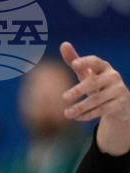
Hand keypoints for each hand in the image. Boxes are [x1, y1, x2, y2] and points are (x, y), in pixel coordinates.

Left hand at [61, 41, 129, 155]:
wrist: (119, 101)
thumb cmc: (97, 83)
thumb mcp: (87, 73)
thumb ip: (75, 61)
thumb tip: (63, 44)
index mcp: (103, 67)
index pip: (95, 62)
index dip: (86, 62)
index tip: (75, 63)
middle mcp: (113, 76)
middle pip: (94, 83)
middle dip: (78, 90)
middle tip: (64, 97)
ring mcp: (118, 90)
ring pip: (97, 99)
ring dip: (80, 107)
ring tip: (66, 113)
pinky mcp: (120, 103)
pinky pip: (102, 109)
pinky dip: (88, 114)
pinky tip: (77, 117)